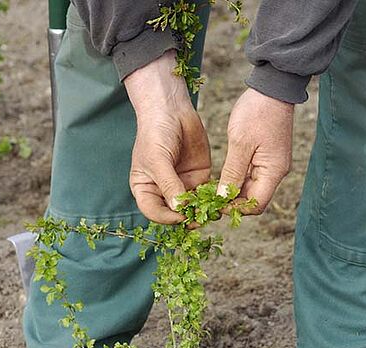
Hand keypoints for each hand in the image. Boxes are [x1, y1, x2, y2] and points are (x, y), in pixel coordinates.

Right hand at [126, 51, 210, 224]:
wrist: (170, 110)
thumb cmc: (155, 134)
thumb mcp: (158, 160)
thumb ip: (168, 185)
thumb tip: (180, 208)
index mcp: (145, 188)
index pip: (153, 211)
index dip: (166, 217)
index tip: (181, 216)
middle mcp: (162, 190)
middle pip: (173, 212)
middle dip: (186, 217)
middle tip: (200, 220)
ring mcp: (181, 184)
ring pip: (191, 206)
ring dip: (201, 211)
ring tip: (212, 213)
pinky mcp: (198, 177)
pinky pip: (205, 194)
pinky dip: (212, 200)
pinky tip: (219, 201)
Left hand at [218, 88, 293, 214]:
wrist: (271, 89)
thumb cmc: (257, 113)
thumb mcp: (240, 143)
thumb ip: (233, 172)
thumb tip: (224, 197)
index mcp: (273, 171)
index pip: (256, 205)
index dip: (235, 209)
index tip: (214, 205)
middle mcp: (274, 172)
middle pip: (252, 200)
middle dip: (231, 203)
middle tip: (207, 202)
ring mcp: (270, 165)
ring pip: (249, 189)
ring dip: (231, 193)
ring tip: (209, 194)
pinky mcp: (263, 158)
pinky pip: (248, 177)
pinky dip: (234, 181)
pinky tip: (217, 181)